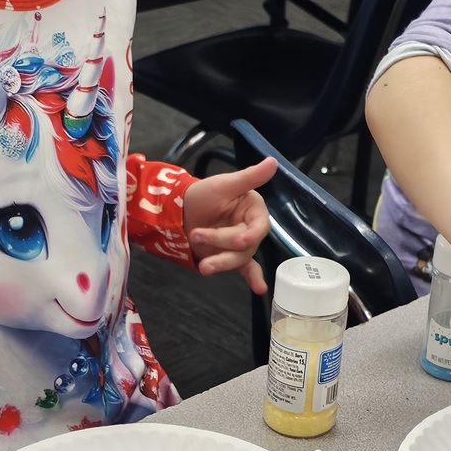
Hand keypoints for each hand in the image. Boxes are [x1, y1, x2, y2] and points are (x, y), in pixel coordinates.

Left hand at [182, 157, 277, 294]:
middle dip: (221, 243)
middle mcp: (250, 228)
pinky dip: (252, 278)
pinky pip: (245, 269)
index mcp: (253, 209)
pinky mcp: (229, 257)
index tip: (239, 240)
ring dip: (221, 261)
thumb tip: (273, 162)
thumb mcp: (224, 184)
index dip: (251, 235)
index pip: (260, 226)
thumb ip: (250, 176)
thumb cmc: (202, 194)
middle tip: (197, 235)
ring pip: (239, 258)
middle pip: (246, 245)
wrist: (176, 210)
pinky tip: (260, 289)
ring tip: (203, 265)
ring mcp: (240, 245)